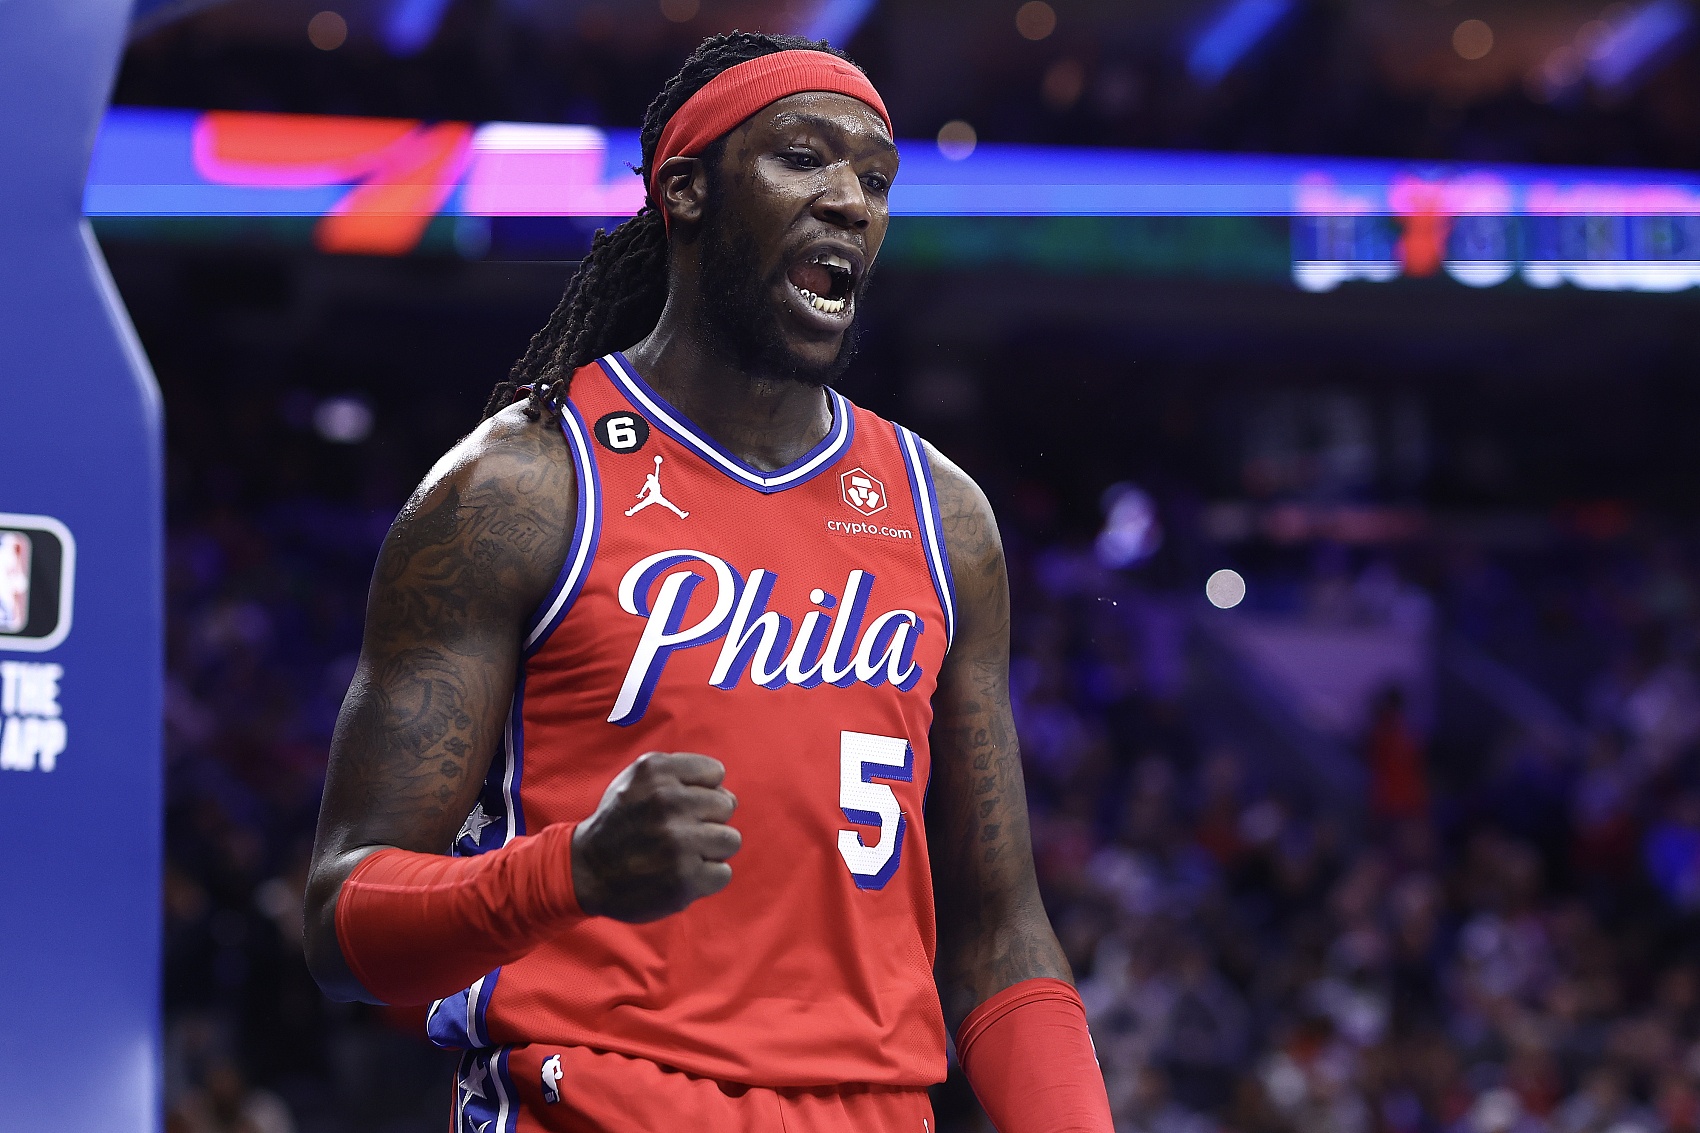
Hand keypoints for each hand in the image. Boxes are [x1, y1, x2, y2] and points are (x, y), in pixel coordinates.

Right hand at [571, 752, 740, 921]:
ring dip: (710, 849)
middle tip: (680, 832)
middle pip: (727, 805)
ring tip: (683, 854)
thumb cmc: (620, 821)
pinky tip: (681, 874)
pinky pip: (723, 873)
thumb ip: (679, 774)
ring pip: (731, 839)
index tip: (680, 805)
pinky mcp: (684, 879)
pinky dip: (706, 878)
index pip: (715, 773)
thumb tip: (727, 792)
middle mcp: (667, 802)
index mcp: (656, 771)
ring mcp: (677, 842)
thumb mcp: (637, 778)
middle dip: (707, 819)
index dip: (701, 790)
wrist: (586, 871)